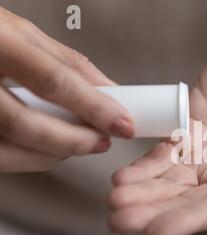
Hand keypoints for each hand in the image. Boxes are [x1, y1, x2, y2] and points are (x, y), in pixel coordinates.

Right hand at [0, 7, 133, 171]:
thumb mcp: (22, 32)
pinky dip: (27, 158)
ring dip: (52, 155)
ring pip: (7, 150)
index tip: (123, 124)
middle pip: (26, 124)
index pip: (53, 81)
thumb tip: (110, 91)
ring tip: (79, 144)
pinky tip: (47, 149)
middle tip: (102, 141)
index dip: (94, 108)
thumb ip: (67, 63)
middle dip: (74, 141)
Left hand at [108, 23, 206, 234]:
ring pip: (172, 181)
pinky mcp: (191, 133)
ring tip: (114, 201)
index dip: (190, 220)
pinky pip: (165, 154)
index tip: (155, 232)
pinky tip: (123, 177)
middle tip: (119, 220)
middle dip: (155, 211)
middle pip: (190, 200)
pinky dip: (143, 167)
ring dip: (142, 193)